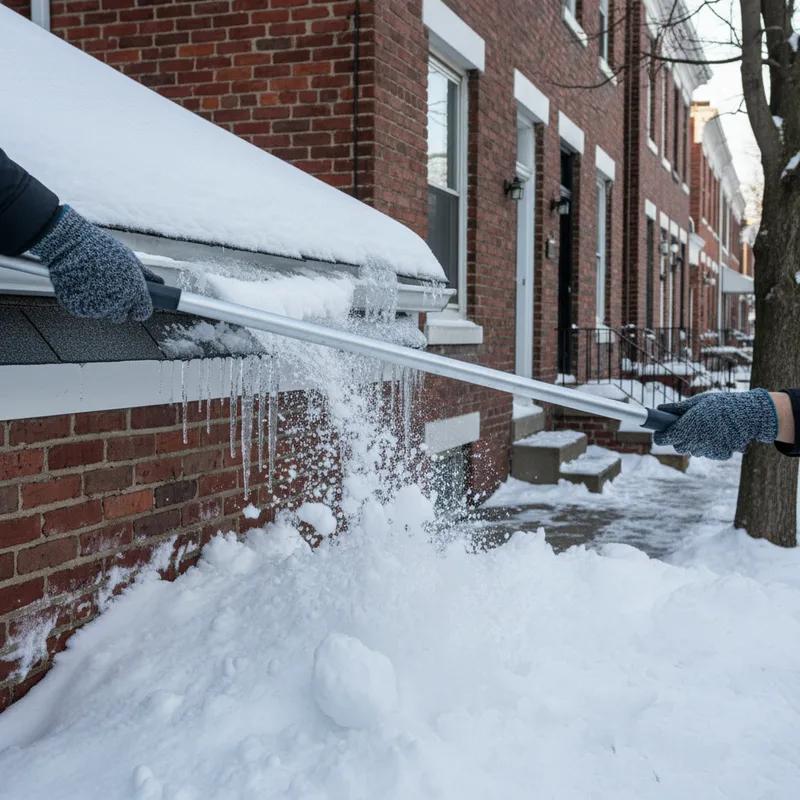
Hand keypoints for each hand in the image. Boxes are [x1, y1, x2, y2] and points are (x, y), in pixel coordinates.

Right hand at [29, 206, 163, 322]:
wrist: (68, 246)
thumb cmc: (100, 248)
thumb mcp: (129, 259)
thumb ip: (146, 276)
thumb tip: (159, 283)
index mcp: (134, 292)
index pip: (143, 313)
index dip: (139, 308)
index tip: (135, 303)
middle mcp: (118, 303)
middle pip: (122, 315)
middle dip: (119, 305)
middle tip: (110, 287)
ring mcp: (97, 308)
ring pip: (104, 313)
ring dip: (101, 303)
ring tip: (93, 281)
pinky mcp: (79, 309)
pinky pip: (85, 310)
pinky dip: (84, 301)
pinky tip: (81, 284)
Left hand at [654, 389, 777, 459]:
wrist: (750, 415)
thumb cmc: (722, 404)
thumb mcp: (699, 401)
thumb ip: (678, 408)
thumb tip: (659, 409)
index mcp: (687, 426)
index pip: (664, 439)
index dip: (660, 435)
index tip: (660, 431)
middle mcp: (695, 441)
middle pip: (678, 446)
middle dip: (678, 438)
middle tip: (685, 426)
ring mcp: (708, 449)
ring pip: (693, 450)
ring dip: (694, 442)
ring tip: (706, 427)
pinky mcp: (719, 454)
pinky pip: (707, 452)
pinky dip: (709, 446)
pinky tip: (717, 434)